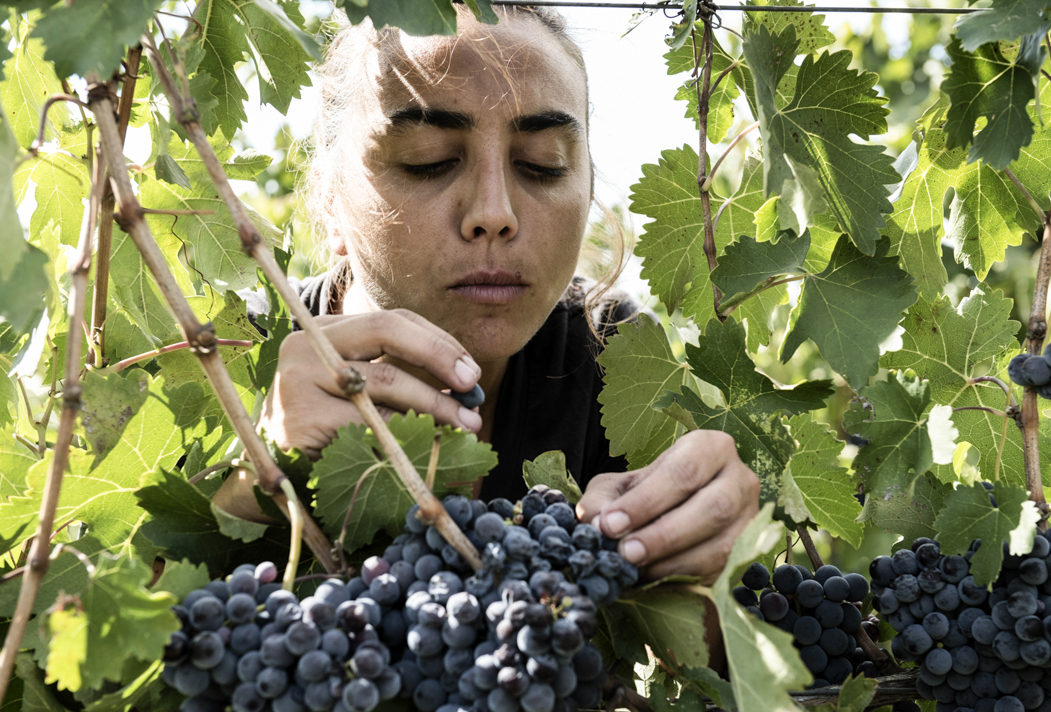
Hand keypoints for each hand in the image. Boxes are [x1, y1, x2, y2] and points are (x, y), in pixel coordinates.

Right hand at [216, 310, 482, 520]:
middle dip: (439, 355)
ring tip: (466, 423)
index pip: (391, 319)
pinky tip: (429, 444)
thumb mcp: (355, 390)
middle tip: (473, 385)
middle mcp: (306, 345)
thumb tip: (465, 381)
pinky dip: (407, 432)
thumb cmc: (324, 428)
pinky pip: (369, 422)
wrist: (269, 472)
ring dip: (435, 402)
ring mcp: (297, 381)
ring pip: (383, 380)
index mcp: (322, 331)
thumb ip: (397, 374)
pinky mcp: (300, 420)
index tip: (470, 369)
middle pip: (386, 329)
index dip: (437, 340)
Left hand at [576, 430, 759, 583]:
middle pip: (711, 508)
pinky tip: (653, 579)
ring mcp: (750, 518)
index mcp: (711, 448)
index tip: (610, 524)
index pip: (683, 472)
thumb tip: (591, 519)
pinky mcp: (748, 553)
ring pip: (721, 545)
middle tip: (625, 552)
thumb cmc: (648, 491)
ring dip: (673, 562)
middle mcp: (740, 479)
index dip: (646, 501)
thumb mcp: (620, 485)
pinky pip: (721, 571)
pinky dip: (684, 578)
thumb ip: (602, 498)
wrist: (676, 509)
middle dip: (663, 535)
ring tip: (633, 568)